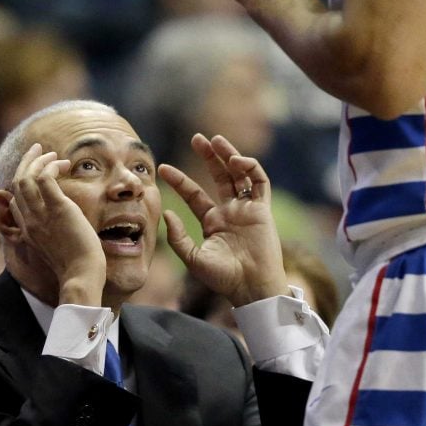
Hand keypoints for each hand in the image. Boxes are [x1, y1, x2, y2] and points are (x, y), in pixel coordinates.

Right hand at [8, 143, 105, 299]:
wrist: (81, 275)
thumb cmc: (77, 265)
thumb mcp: (58, 248)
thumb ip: (54, 233)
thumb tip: (65, 224)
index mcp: (28, 231)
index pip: (15, 201)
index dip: (24, 183)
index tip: (40, 173)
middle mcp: (29, 221)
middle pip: (17, 184)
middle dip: (26, 163)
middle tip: (38, 150)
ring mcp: (40, 215)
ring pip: (26, 177)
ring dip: (38, 160)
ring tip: (52, 153)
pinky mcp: (57, 209)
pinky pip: (45, 178)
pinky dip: (50, 166)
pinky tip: (63, 164)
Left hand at [158, 134, 288, 307]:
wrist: (251, 287)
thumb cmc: (224, 278)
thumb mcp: (193, 258)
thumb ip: (178, 237)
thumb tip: (166, 212)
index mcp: (213, 221)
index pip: (195, 194)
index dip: (179, 180)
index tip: (162, 168)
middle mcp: (230, 211)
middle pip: (220, 176)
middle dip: (209, 156)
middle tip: (197, 138)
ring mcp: (247, 208)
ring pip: (239, 174)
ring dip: (229, 155)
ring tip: (216, 141)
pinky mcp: (263, 209)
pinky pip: (260, 182)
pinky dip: (250, 168)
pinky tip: (236, 161)